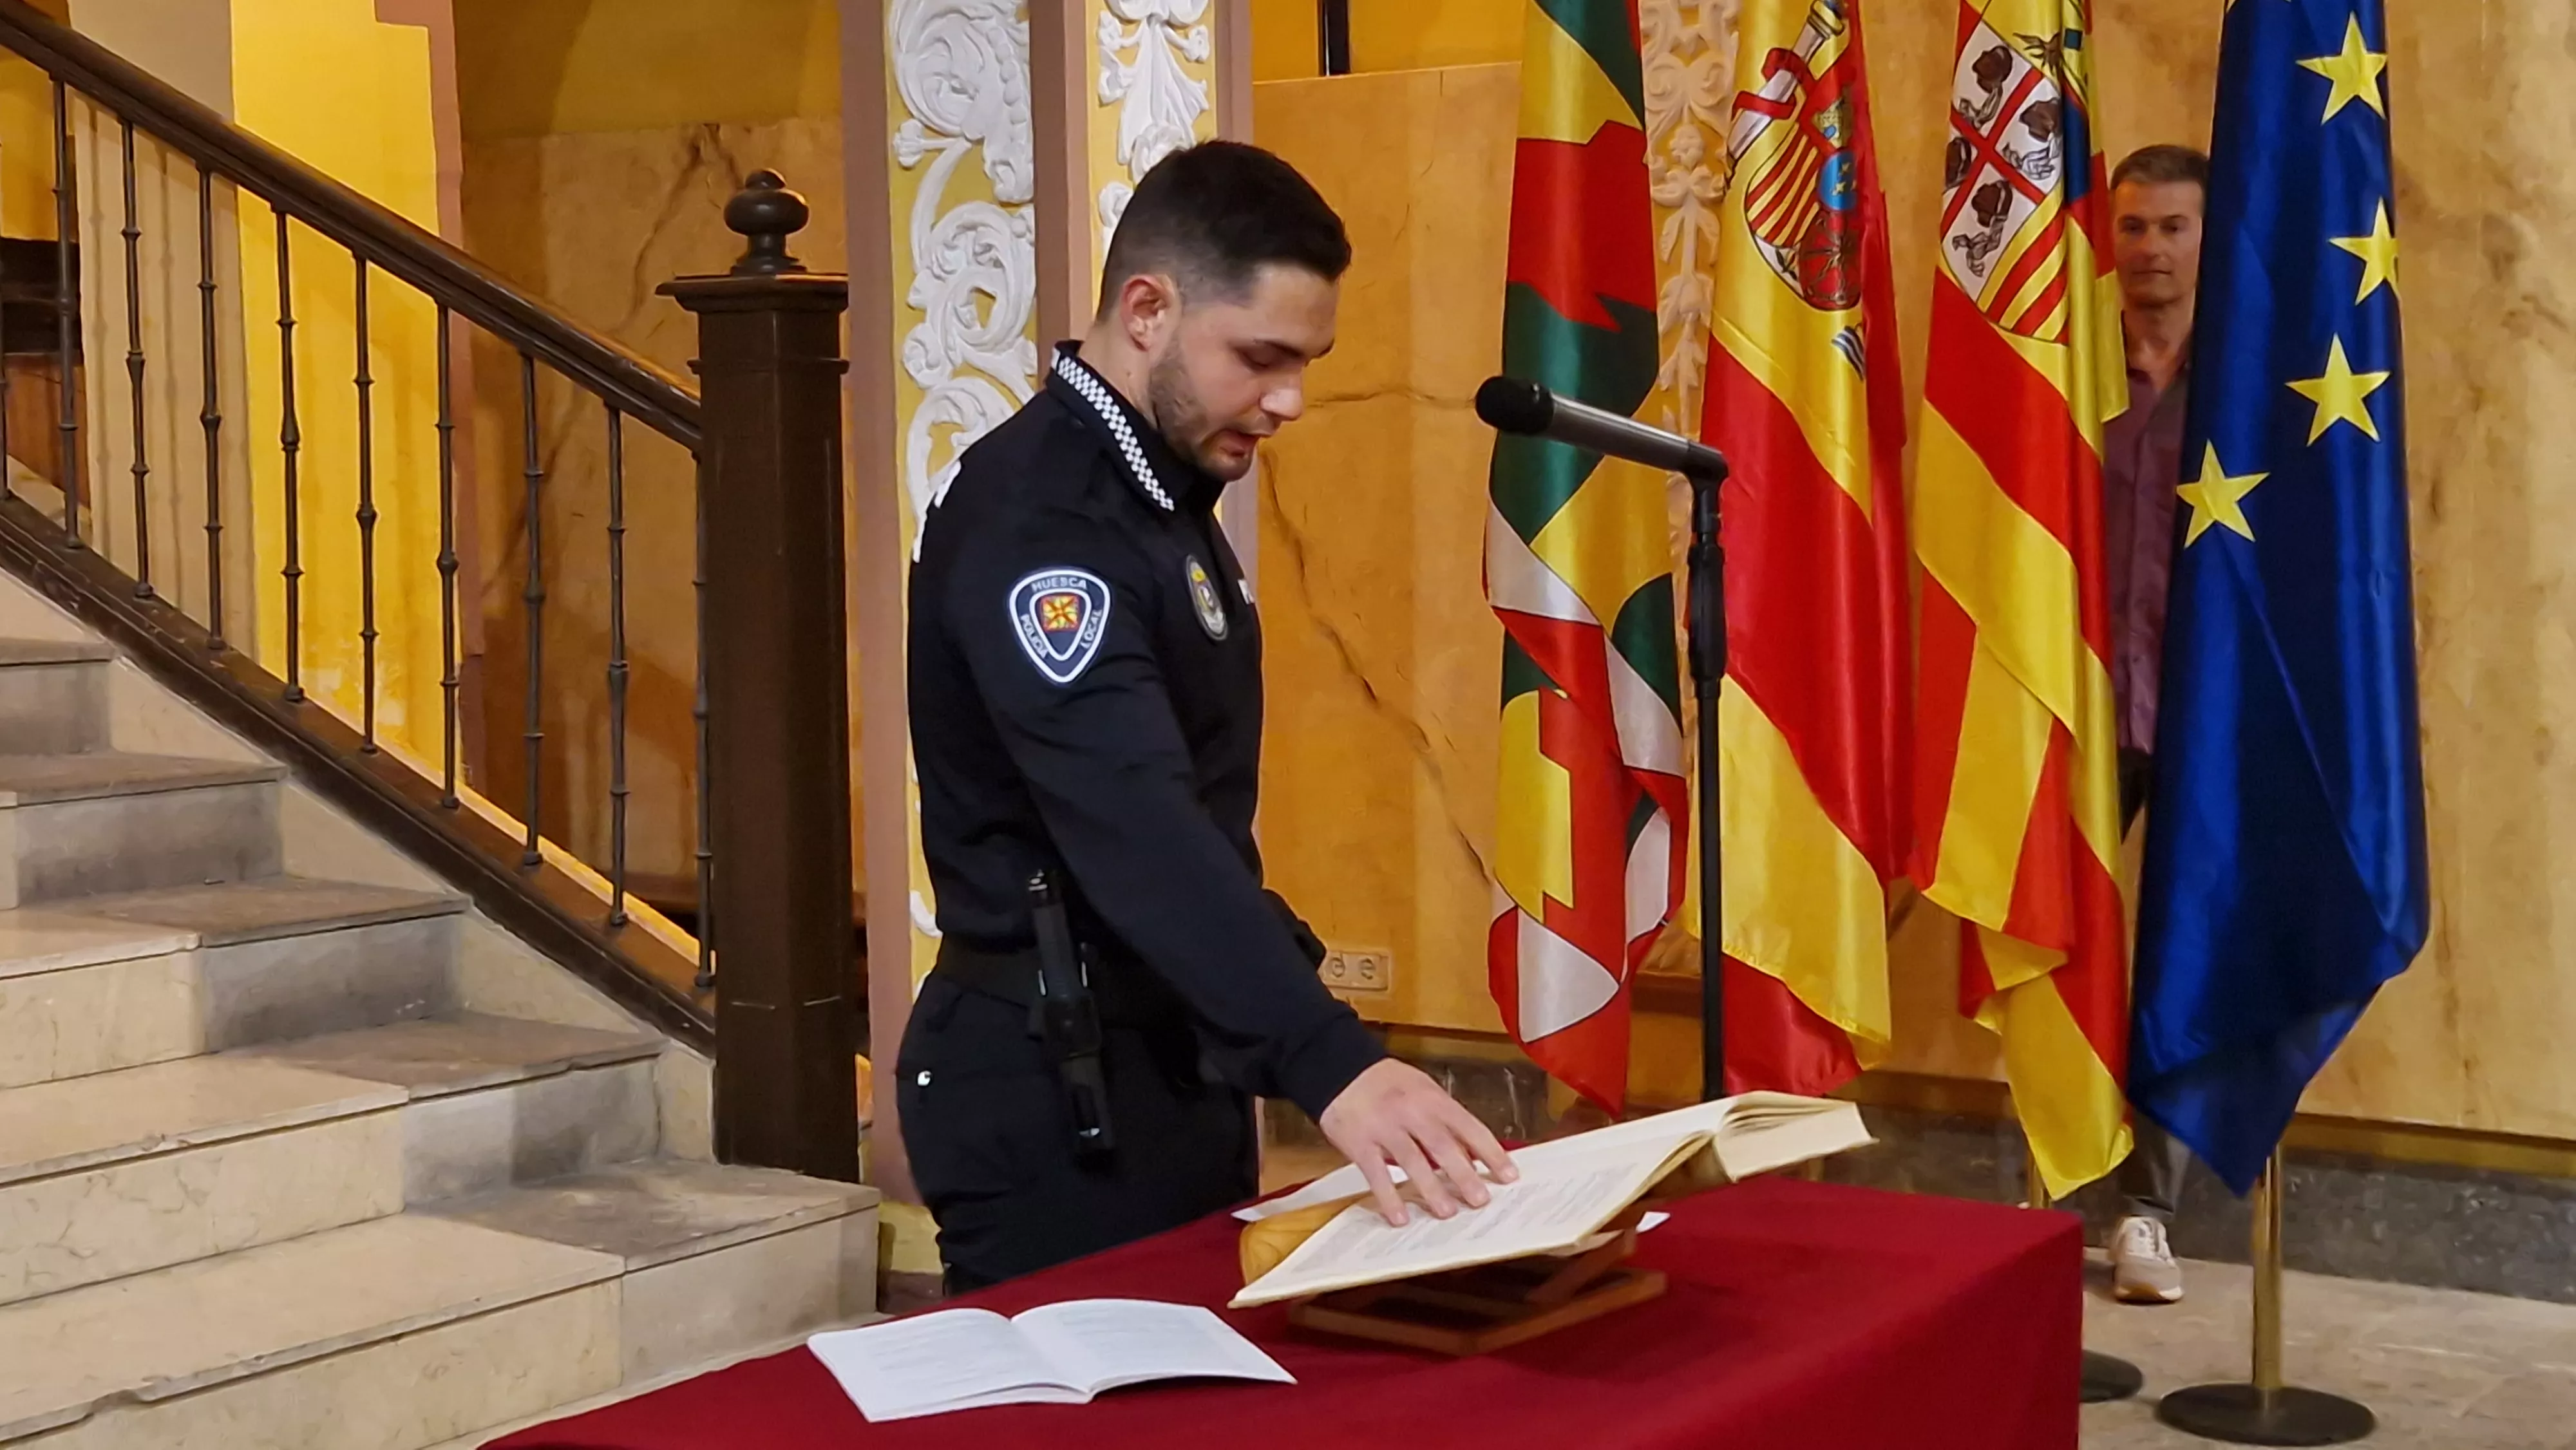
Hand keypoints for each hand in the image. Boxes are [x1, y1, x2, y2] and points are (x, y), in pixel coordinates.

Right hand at [1316, 1059, 1517, 1225]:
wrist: (1339, 1068)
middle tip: (1480, 1200)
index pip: (1469, 1127)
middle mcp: (1411, 1111)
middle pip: (1442, 1146)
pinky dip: (1388, 1196)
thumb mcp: (1423, 1089)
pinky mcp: (1359, 1142)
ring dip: (1431, 1188)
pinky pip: (1375, 1173)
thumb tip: (1473, 1156)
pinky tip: (1399, 1216)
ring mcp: (1384, 1127)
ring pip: (1412, 1161)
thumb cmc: (1387, 1083)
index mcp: (1432, 1098)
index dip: (1491, 1152)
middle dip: (1464, 1175)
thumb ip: (1445, 1120)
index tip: (1509, 1175)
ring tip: (1447, 1212)